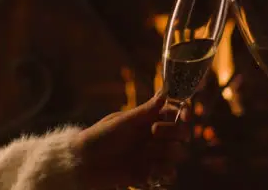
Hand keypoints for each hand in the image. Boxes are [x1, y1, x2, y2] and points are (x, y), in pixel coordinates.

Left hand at [71, 92, 189, 188]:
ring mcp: (153, 155)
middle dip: (173, 133)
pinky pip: (169, 173)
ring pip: (178, 154)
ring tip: (145, 154)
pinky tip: (150, 172)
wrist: (83, 165)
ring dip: (166, 154)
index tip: (184, 116)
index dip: (183, 112)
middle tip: (153, 133)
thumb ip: (146, 111)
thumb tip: (165, 93)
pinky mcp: (150, 173)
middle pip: (181, 133)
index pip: (174, 113)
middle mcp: (154, 136)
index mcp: (148, 120)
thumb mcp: (121, 122)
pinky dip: (164, 172)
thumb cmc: (99, 138)